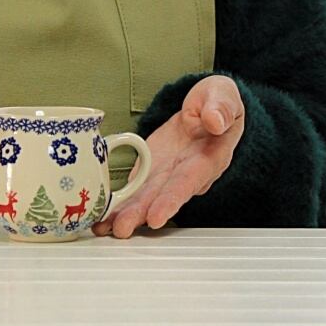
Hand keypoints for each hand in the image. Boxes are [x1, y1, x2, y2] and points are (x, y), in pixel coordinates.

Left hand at [92, 75, 244, 238]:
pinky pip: (136, 189)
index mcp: (208, 158)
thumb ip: (221, 108)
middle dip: (141, 214)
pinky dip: (119, 203)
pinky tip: (102, 217)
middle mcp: (187, 173)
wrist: (209, 107)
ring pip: (146, 198)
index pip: (188, 181)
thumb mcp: (223, 95)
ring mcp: (168, 174)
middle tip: (122, 230)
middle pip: (161, 197)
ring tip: (105, 228)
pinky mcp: (152, 170)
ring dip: (126, 214)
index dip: (171, 200)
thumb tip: (214, 121)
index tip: (156, 218)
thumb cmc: (217, 102)